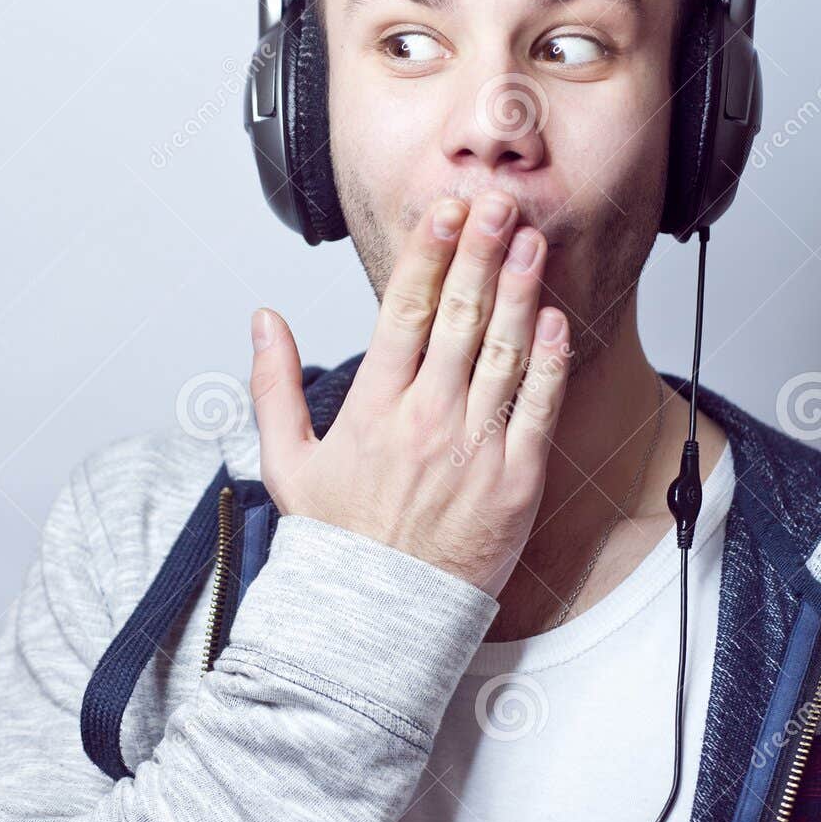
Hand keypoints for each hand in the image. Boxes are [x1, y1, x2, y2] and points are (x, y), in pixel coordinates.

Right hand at [249, 190, 571, 596]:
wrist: (377, 619)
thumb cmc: (336, 539)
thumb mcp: (286, 461)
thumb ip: (274, 384)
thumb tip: (264, 320)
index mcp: (372, 408)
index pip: (404, 312)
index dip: (428, 255)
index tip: (445, 211)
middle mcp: (425, 420)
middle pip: (461, 317)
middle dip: (482, 252)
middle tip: (501, 202)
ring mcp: (473, 449)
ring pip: (504, 352)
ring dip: (521, 290)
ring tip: (533, 240)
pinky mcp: (515, 482)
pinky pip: (538, 409)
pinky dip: (550, 361)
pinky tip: (556, 319)